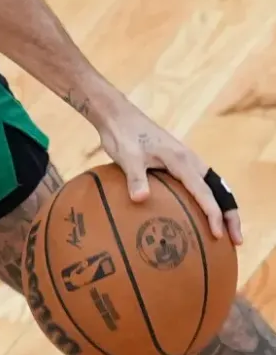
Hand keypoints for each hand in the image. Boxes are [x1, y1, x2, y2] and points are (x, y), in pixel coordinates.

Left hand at [93, 95, 242, 244]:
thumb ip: (135, 178)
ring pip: (213, 186)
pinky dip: (208, 198)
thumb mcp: (127, 157)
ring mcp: (185, 159)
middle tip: (236, 239)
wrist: (118, 115)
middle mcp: (189, 160)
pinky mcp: (177, 161)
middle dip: (230, 214)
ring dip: (222, 207)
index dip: (213, 214)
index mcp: (181, 160)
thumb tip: (140, 199)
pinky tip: (200, 212)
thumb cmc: (122, 135)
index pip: (204, 192)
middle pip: (219, 190)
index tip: (218, 234)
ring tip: (225, 230)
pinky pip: (200, 183)